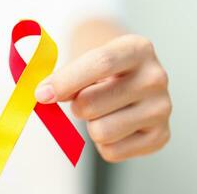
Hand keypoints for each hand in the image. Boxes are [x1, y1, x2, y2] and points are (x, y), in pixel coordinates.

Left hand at [35, 34, 171, 161]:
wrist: (132, 83)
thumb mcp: (86, 60)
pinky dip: (104, 144)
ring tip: (104, 112)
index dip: (66, 81)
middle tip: (86, 99)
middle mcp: (154, 77)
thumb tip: (44, 94)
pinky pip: (111, 152)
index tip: (41, 94)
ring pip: (100, 132)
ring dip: (92, 125)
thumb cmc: (102, 72)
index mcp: (136, 49)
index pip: (100, 63)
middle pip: (90, 104)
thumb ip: (65, 76)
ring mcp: (161, 109)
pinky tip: (116, 125)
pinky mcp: (160, 137)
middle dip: (77, 106)